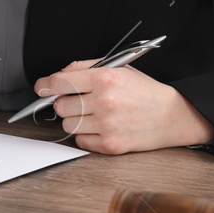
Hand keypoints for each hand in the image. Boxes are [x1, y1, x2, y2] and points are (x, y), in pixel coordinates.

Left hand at [32, 59, 213, 154]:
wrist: (172, 116)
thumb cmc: (144, 91)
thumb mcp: (118, 68)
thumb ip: (84, 67)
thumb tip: (58, 76)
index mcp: (105, 78)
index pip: (59, 82)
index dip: (45, 85)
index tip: (42, 88)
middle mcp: (104, 101)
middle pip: (60, 106)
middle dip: (65, 103)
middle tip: (78, 101)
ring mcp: (107, 125)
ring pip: (67, 125)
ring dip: (74, 120)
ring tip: (92, 115)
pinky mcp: (110, 145)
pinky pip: (80, 141)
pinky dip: (85, 135)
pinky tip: (100, 127)